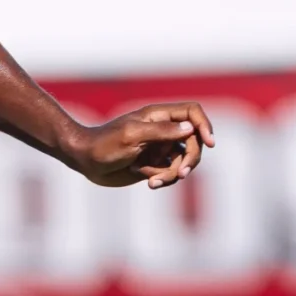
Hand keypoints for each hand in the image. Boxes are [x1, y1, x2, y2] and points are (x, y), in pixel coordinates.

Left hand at [68, 102, 213, 188]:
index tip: (210, 143)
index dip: (205, 125)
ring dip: (173, 173)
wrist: (85, 160)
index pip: (192, 113)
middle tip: (181, 173)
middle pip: (193, 141)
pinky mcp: (154, 164)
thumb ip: (161, 132)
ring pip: (183, 160)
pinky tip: (149, 183)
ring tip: (153, 181)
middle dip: (190, 158)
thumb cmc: (104, 144)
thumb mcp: (132, 136)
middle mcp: (162, 130)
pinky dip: (164, 179)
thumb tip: (190, 129)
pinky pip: (171, 172)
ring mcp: (159, 148)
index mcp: (158, 116)